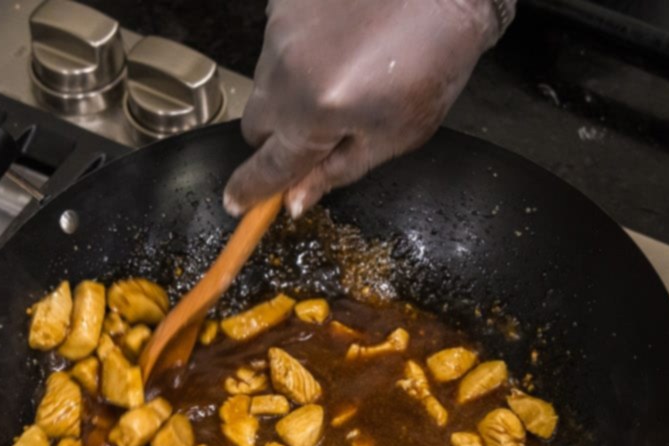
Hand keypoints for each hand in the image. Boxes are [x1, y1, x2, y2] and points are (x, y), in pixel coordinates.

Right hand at [223, 0, 511, 218]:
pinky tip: (339, 42)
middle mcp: (287, 69)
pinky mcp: (283, 1)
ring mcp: (280, 29)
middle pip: (256, 124)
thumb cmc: (432, 62)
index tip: (236, 203)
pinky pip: (277, 44)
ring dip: (292, 90)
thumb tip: (294, 200)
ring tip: (343, 73)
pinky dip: (300, 52)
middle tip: (322, 128)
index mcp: (317, 111)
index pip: (271, 165)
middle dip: (280, 135)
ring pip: (266, 82)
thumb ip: (338, 171)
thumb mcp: (396, 135)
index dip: (252, 189)